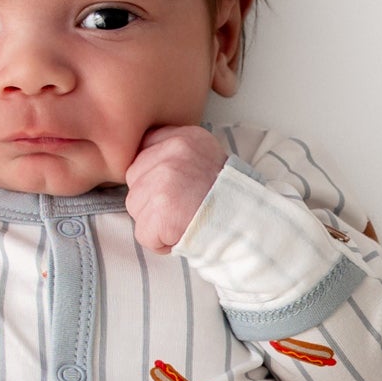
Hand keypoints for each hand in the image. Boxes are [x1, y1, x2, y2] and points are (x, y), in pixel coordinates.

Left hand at [124, 125, 227, 254]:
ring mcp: (165, 181)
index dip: (153, 175)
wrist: (247, 227)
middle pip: (135, 178)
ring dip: (154, 222)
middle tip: (182, 206)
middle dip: (150, 198)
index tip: (174, 188)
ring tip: (184, 220)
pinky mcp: (161, 211)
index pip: (144, 150)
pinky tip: (181, 234)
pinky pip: (143, 234)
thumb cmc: (225, 200)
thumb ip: (176, 156)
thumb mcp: (206, 160)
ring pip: (135, 207)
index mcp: (185, 138)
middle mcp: (174, 152)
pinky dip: (160, 243)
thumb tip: (144, 161)